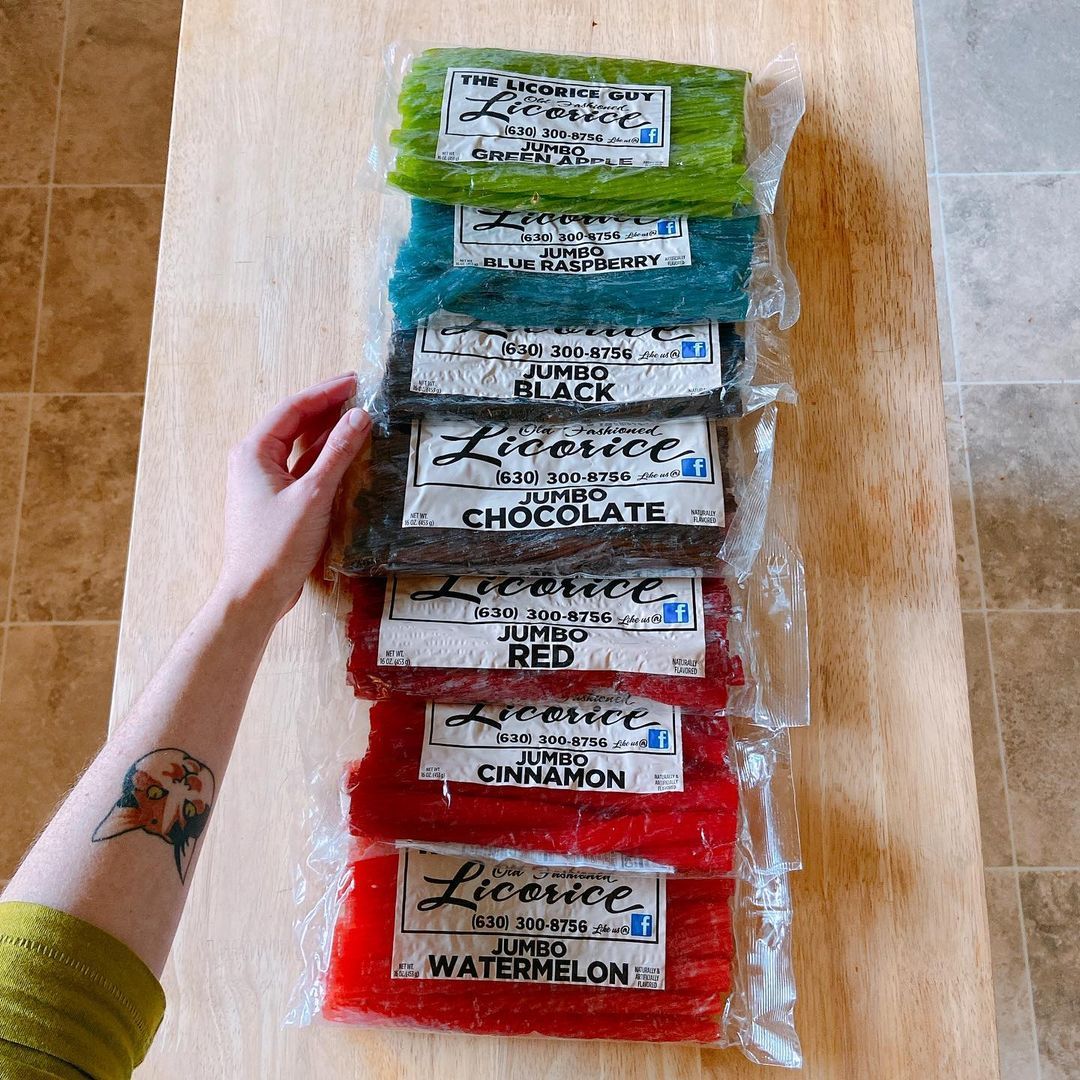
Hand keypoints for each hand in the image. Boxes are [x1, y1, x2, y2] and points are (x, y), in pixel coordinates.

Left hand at [216, 374, 370, 620]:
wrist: (255, 593)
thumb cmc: (276, 547)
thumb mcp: (313, 495)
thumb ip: (337, 453)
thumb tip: (360, 417)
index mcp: (253, 452)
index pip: (293, 408)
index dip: (325, 392)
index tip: (355, 381)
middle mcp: (254, 462)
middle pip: (294, 423)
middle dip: (327, 408)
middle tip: (361, 395)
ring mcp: (264, 483)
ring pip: (299, 447)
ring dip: (328, 433)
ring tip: (359, 419)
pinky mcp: (276, 502)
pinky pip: (302, 469)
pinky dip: (324, 459)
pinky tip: (347, 456)